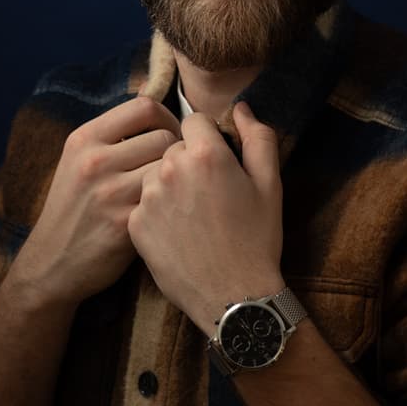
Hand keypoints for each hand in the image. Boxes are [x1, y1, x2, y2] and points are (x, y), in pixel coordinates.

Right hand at [10, 96, 179, 307]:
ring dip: (176, 176)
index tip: (170, 132)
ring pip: (169, 166)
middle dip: (176, 149)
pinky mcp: (125, 224)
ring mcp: (109, 193)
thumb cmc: (74, 207)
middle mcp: (94, 161)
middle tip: (175, 165)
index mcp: (84, 139)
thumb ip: (112, 136)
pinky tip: (166, 210)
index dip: (167, 116)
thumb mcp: (78, 160)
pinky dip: (170, 201)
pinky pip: (165, 198)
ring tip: (172, 187)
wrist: (52, 263)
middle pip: (163, 136)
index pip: (143, 106)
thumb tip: (157, 112)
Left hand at [128, 101, 284, 335]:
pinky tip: (178, 231)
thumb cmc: (257, 239)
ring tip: (193, 213)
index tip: (217, 161)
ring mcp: (149, 197)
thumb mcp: (270, 184)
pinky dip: (158, 211)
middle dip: (188, 160)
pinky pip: (144, 202)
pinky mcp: (136, 224)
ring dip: (170, 183)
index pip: (194, 120)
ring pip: (156, 173)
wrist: (233, 297)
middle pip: (173, 146)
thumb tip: (241, 108)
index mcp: (206, 154)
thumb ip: (258, 137)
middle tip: (209, 192)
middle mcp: (171, 169)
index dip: (207, 138)